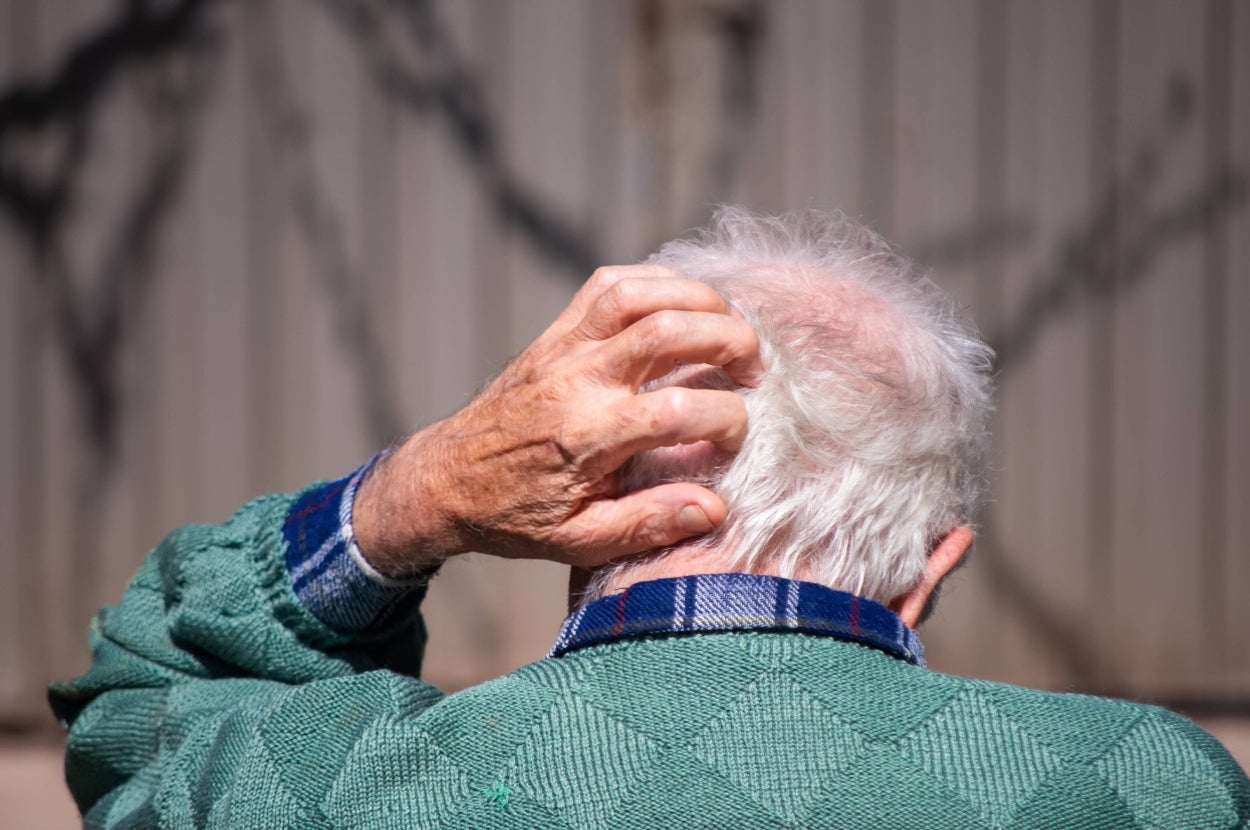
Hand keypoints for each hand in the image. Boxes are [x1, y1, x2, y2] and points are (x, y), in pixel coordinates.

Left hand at [353, 264, 760, 575]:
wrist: (445, 480)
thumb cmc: (514, 515)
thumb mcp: (578, 541)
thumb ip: (646, 524)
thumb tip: (712, 508)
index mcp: (587, 437)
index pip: (677, 409)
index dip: (725, 419)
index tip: (736, 435)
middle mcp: (578, 381)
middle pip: (667, 331)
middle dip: (729, 340)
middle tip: (755, 368)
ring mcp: (564, 349)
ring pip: (638, 293)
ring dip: (697, 299)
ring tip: (729, 326)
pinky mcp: (554, 334)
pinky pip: (606, 285)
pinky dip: (653, 281)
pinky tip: (682, 304)